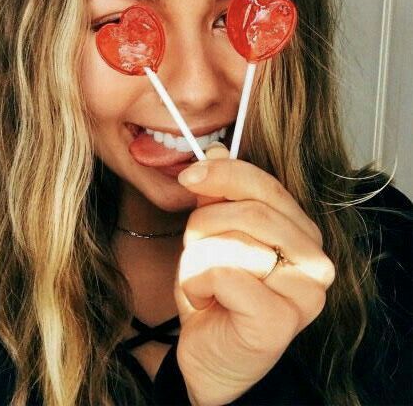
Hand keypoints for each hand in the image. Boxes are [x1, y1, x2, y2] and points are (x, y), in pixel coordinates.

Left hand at [173, 143, 334, 405]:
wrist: (209, 354)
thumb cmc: (216, 293)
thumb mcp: (213, 234)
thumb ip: (219, 196)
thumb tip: (217, 150)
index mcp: (302, 231)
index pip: (267, 185)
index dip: (224, 173)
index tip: (190, 175)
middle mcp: (315, 260)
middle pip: (252, 210)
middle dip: (205, 225)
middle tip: (194, 245)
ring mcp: (304, 293)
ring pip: (233, 242)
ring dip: (198, 258)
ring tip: (204, 280)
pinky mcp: (280, 321)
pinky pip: (222, 273)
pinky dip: (197, 283)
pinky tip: (206, 301)